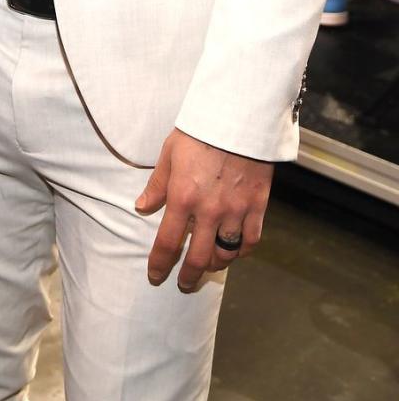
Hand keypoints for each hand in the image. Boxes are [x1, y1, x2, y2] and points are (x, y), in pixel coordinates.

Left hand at [135, 128, 273, 292]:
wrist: (238, 117)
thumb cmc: (199, 132)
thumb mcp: (169, 154)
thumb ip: (157, 185)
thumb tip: (142, 208)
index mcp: (183, 197)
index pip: (168, 243)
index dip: (160, 264)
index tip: (155, 276)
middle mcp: (210, 210)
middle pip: (199, 257)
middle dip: (189, 275)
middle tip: (183, 283)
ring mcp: (236, 210)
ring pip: (226, 254)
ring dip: (215, 265)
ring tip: (208, 266)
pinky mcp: (258, 206)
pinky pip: (251, 241)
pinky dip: (242, 252)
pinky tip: (234, 252)